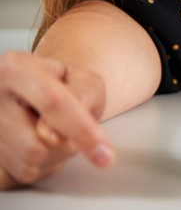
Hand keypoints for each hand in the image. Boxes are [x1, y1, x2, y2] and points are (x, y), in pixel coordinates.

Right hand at [0, 51, 113, 188]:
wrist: (37, 91)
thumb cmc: (63, 84)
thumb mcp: (84, 79)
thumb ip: (80, 98)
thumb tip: (51, 136)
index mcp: (13, 69)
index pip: (52, 101)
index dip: (81, 129)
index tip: (104, 154)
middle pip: (37, 143)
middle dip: (68, 143)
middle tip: (72, 125)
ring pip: (29, 162)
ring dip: (56, 155)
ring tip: (56, 132)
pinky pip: (21, 173)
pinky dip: (42, 165)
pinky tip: (42, 143)